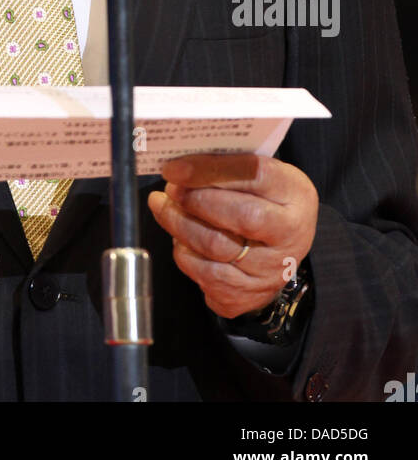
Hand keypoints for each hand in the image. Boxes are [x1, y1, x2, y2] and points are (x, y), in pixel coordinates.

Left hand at [147, 153, 317, 319]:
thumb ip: (229, 166)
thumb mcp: (261, 175)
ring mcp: (271, 270)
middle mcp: (290, 235)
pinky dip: (185, 255)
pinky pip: (207, 277)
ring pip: (216, 248)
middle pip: (238, 216)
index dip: (209, 170)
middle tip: (169, 189)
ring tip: (163, 207)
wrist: (284, 248)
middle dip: (194, 200)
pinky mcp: (250, 296)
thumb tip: (181, 164)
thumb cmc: (265, 201)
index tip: (174, 169)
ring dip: (179, 225)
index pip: (254, 174)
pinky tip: (179, 238)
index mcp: (295, 193)